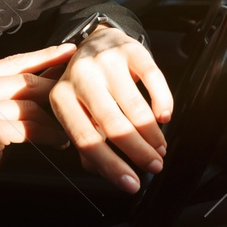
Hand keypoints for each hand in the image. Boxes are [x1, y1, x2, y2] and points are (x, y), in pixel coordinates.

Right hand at [0, 43, 76, 226]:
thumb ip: (15, 92)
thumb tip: (55, 71)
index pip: (13, 61)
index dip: (44, 56)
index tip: (70, 51)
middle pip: (24, 81)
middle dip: (55, 91)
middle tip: (79, 99)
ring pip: (29, 105)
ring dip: (55, 119)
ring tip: (69, 129)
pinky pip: (29, 127)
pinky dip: (49, 135)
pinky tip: (59, 142)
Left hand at [49, 26, 174, 192]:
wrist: (97, 41)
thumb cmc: (87, 87)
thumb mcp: (78, 112)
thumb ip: (87, 141)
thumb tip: (100, 171)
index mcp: (61, 97)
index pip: (86, 139)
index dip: (111, 165)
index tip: (131, 185)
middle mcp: (80, 76)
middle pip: (112, 124)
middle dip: (138, 152)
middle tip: (154, 167)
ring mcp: (105, 60)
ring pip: (134, 106)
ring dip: (152, 134)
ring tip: (160, 148)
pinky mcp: (131, 49)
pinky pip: (153, 79)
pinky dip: (162, 102)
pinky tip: (165, 117)